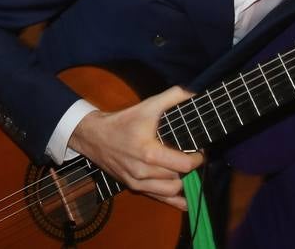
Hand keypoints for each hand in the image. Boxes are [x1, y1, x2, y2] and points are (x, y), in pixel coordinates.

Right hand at [68, 86, 201, 209]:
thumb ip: (174, 96)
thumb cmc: (124, 121)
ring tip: (184, 171)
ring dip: (182, 182)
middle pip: (179, 178)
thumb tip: (194, 94)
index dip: (197, 159)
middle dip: (190, 169)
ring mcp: (138, 182)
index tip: (200, 151)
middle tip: (193, 158)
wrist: (95, 136)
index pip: (184, 164)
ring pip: (171, 191)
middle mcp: (144, 172)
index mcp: (149, 152)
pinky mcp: (133, 187)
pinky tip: (185, 200)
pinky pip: (159, 199)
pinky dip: (174, 200)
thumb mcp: (148, 105)